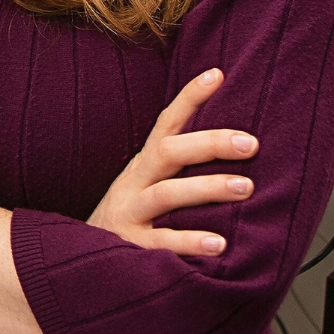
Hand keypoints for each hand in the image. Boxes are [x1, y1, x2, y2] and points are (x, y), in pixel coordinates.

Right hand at [87, 68, 257, 256]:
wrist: (83, 259)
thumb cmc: (131, 219)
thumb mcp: (147, 185)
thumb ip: (179, 169)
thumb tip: (232, 145)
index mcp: (143, 165)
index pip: (166, 123)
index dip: (189, 98)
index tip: (217, 74)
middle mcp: (134, 182)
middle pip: (168, 152)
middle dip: (209, 143)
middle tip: (250, 143)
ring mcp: (130, 212)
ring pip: (166, 193)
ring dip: (206, 187)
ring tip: (245, 187)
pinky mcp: (130, 245)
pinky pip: (161, 242)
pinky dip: (189, 241)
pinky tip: (219, 244)